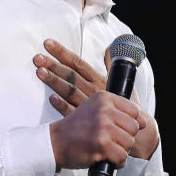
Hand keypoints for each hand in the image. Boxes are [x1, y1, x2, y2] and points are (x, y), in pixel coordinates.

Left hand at [34, 38, 158, 161]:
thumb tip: (110, 48)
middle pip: (70, 76)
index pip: (79, 63)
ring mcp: (89, 106)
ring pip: (69, 91)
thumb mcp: (122, 81)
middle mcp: (94, 91)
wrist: (137, 131)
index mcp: (100, 80)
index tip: (48, 44)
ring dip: (54, 82)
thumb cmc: (128, 105)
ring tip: (40, 72)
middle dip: (53, 65)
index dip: (63, 53)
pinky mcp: (87, 121)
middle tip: (38, 58)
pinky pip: (72, 112)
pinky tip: (51, 98)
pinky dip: (61, 105)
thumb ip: (112, 64)